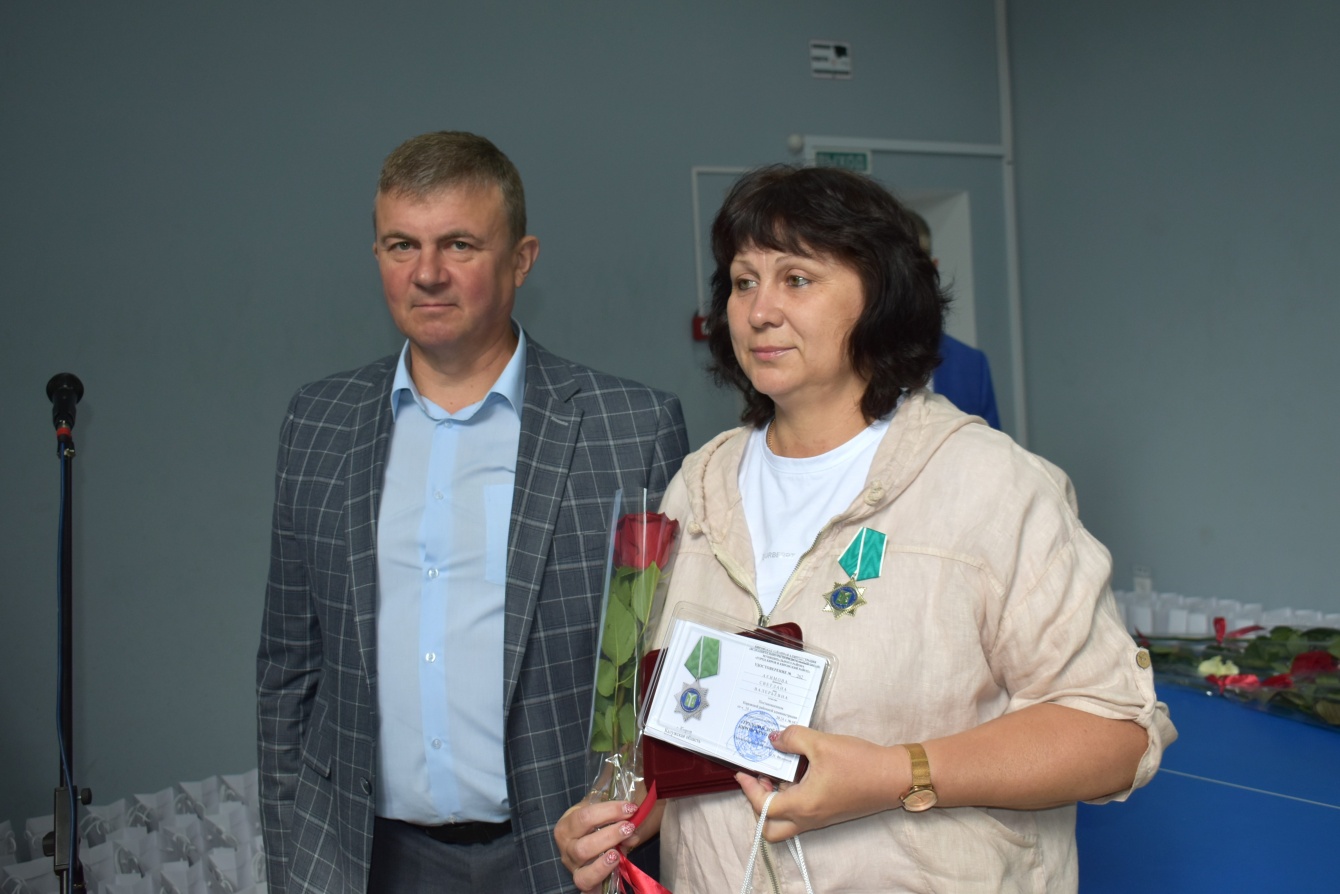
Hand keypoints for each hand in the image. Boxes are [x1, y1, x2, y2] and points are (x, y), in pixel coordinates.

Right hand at [554, 796, 663, 892]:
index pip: (585, 816)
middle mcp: (566, 846)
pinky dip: (599, 875)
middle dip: (609, 835)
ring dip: (604, 859)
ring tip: (618, 852)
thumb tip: (632, 835)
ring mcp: (573, 866)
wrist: (592, 839)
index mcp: (568, 824)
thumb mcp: (605, 816)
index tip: (630, 808)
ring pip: (584, 867)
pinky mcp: (583, 880)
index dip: (609, 811)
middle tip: (629, 828)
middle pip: (583, 845)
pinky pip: (587, 884)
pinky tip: (613, 865)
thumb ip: (619, 820)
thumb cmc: (598, 824)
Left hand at [735, 726, 902, 842]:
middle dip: (758, 806)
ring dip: (776, 801)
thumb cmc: (861, 763)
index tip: (743, 772)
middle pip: (771, 828)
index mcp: (804, 805)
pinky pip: (802, 813)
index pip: (763, 807)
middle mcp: (810, 818)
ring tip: (778, 771)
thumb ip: (792, 738)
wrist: (895, 777)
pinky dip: (792, 797)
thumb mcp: (821, 743)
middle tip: (761, 779)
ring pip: (787, 821)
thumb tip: (773, 739)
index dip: (749, 789)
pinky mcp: (830, 812)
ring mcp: (821, 818)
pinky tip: (798, 772)